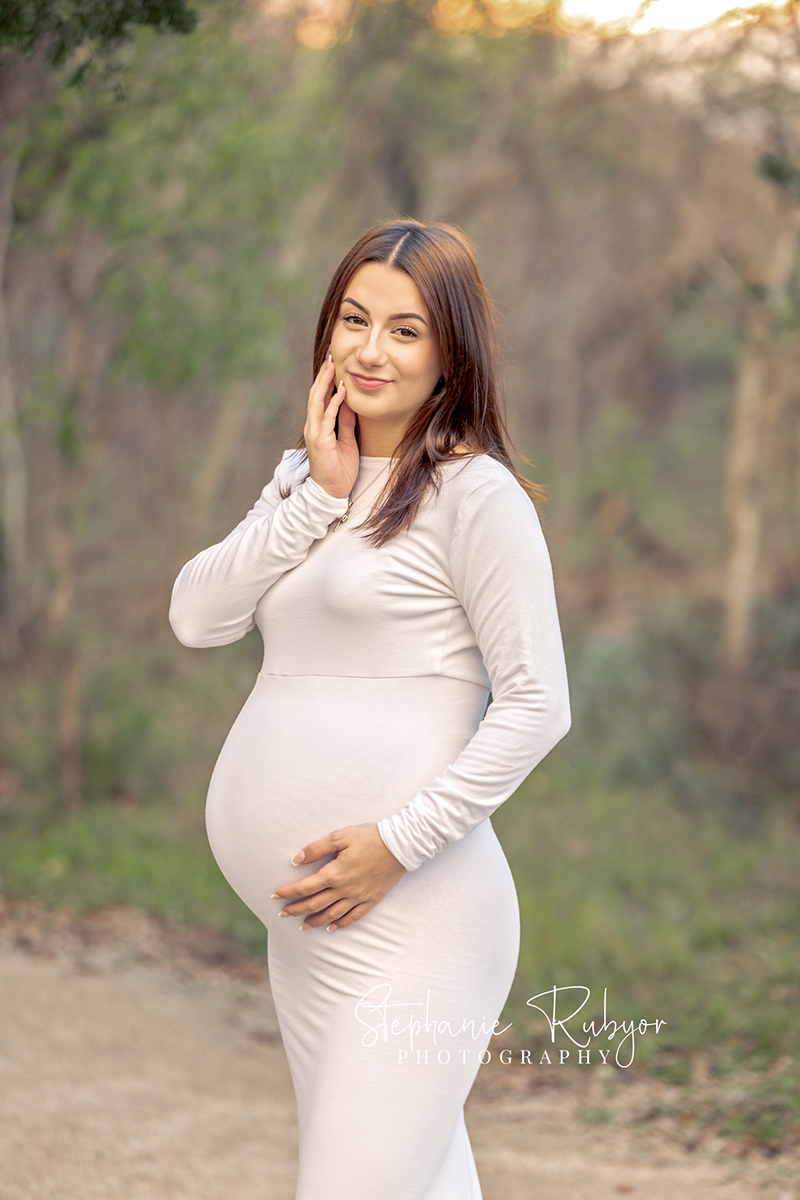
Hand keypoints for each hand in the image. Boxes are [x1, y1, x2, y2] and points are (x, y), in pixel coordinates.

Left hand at [271, 822, 406, 930]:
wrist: (400, 845)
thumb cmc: (369, 837)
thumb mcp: (340, 836)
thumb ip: (316, 849)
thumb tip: (295, 860)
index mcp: (334, 873)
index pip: (305, 887)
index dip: (288, 892)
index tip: (275, 895)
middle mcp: (345, 889)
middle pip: (315, 904)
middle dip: (296, 909)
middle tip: (282, 914)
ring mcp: (359, 897)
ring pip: (332, 914)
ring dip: (315, 921)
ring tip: (302, 926)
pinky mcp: (372, 899)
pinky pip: (354, 917)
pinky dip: (341, 924)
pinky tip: (332, 927)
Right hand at [303, 354, 359, 499]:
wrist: (332, 492)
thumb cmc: (339, 468)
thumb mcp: (347, 440)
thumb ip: (346, 422)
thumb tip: (350, 403)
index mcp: (318, 425)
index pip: (321, 397)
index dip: (326, 380)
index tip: (333, 363)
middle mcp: (313, 426)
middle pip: (316, 394)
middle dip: (324, 374)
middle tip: (331, 355)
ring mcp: (314, 432)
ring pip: (317, 401)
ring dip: (326, 382)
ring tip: (332, 365)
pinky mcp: (320, 440)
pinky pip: (327, 417)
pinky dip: (334, 402)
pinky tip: (342, 390)